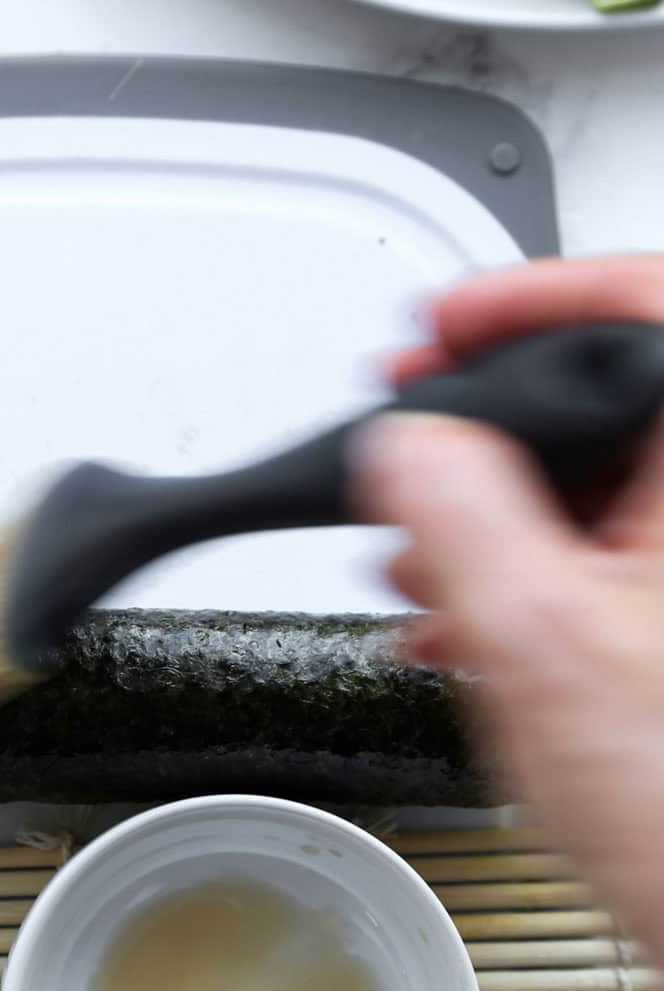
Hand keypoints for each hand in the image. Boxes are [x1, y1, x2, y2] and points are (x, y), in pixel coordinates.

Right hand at [354, 255, 663, 966]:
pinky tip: (455, 629)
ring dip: (487, 520)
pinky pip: (600, 566)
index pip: (637, 302)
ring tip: (410, 566)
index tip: (434, 334)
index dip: (521, 300)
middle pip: (599, 406)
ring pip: (593, 493)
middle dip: (483, 435)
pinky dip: (522, 582)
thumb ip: (456, 516)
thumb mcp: (538, 641)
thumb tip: (402, 444)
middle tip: (402, 455)